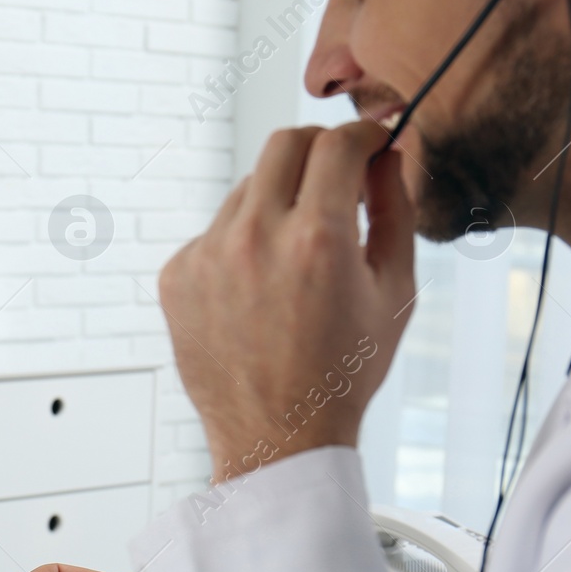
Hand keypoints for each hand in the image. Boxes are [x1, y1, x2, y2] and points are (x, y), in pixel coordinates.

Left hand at [158, 122, 415, 481]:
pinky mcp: (176, 275)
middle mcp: (254, 239)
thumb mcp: (393, 292)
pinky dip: (240, 244)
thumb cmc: (343, 372)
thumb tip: (388, 154)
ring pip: (247, 189)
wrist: (277, 436)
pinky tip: (259, 291)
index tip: (372, 144)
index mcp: (316, 240)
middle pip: (284, 144)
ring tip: (298, 258)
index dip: (364, 135)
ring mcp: (206, 256)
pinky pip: (214, 232)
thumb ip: (394, 209)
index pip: (337, 144)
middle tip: (337, 175)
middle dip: (319, 148)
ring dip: (278, 202)